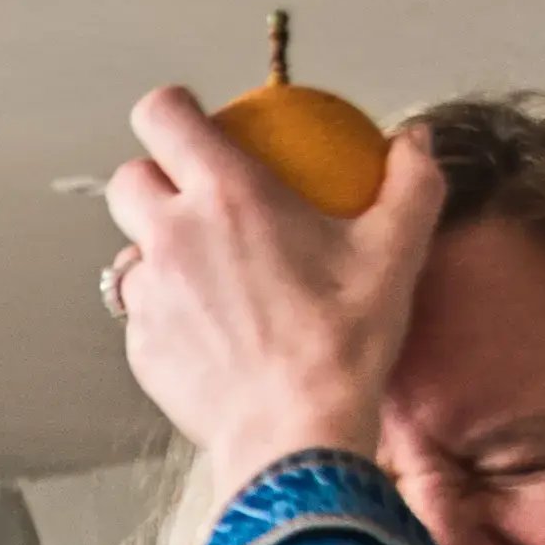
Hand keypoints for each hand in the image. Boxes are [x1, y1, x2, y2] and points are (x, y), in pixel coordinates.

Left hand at [105, 84, 447, 511]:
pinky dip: (168, 315)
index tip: (193, 121)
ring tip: (209, 275)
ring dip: (157, 254)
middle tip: (198, 202)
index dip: (170, 110)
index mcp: (225, 193)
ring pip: (129, 253)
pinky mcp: (141, 350)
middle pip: (128, 180)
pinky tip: (212, 333)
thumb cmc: (343, 342)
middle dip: (153, 180)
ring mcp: (149, 296)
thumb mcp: (396, 250)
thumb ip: (411, 181)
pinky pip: (143, 316)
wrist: (295, 435)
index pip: (162, 115)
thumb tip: (415, 141)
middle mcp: (172, 236)